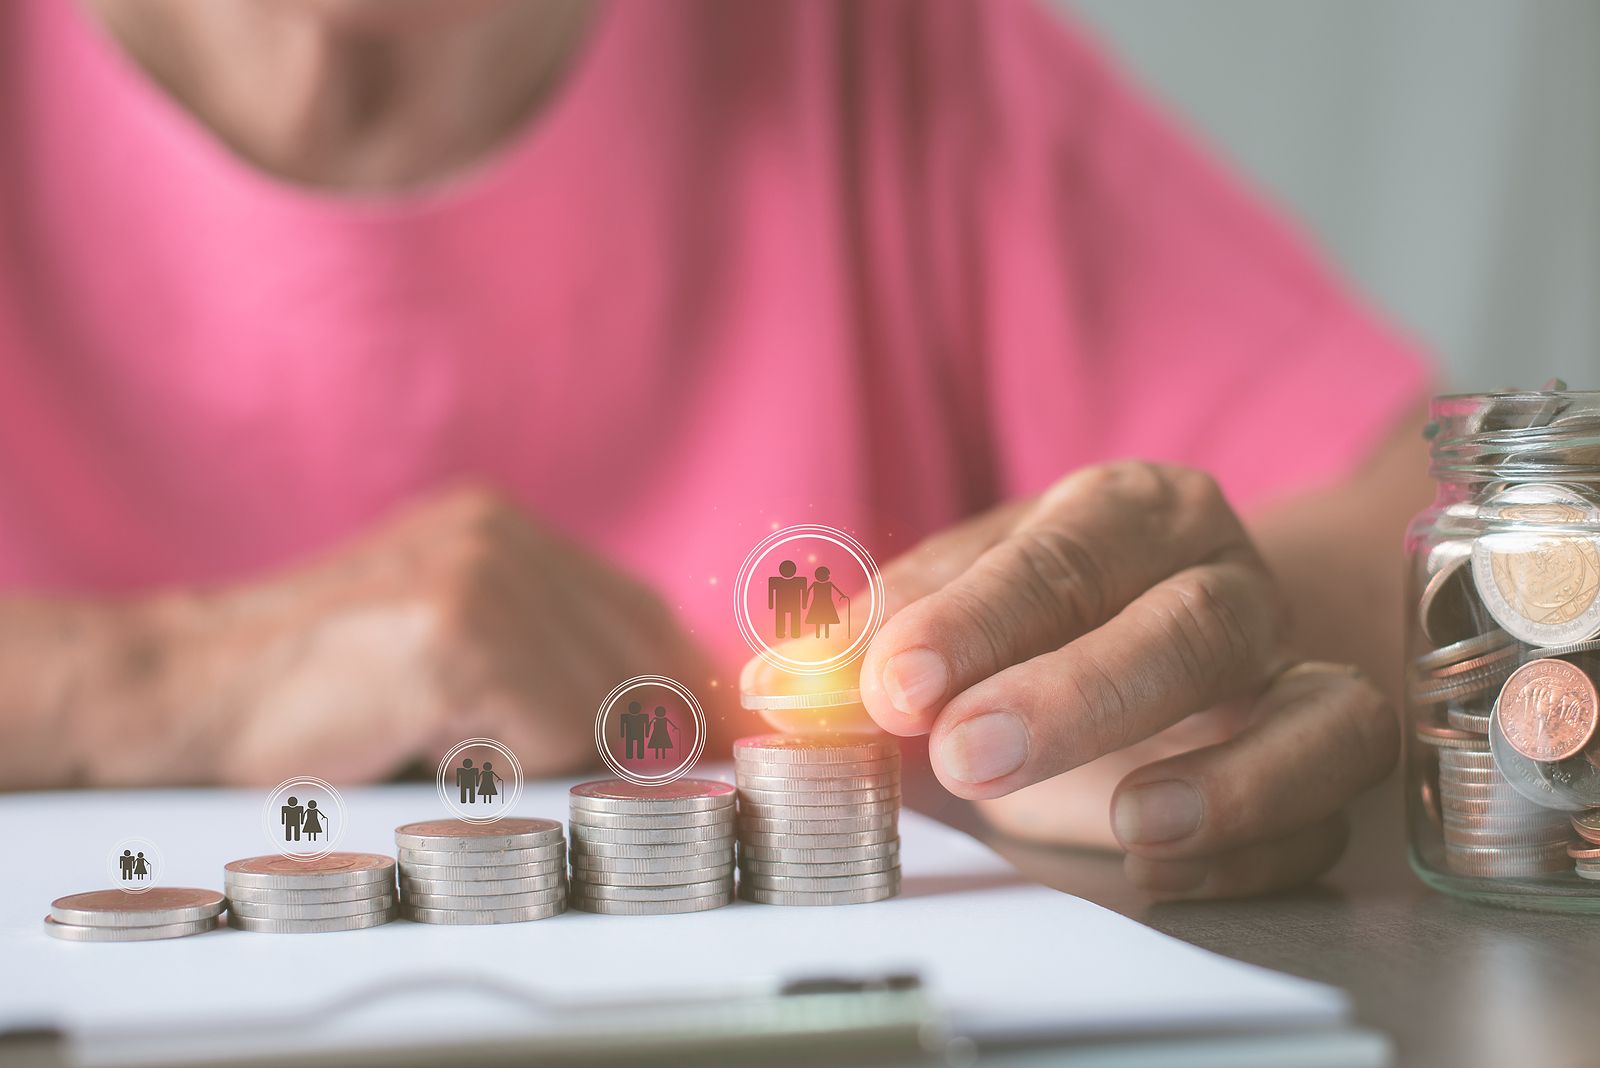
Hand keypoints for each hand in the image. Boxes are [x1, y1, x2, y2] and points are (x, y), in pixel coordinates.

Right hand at [92, 486, 710, 785]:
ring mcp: (479, 577)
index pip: (637, 607)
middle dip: (662, 724)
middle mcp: (501, 536)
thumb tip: (665, 714)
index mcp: (501, 528)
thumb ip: (541, 651)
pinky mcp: (456, 633)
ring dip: (563, 751)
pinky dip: (518, 759)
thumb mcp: (443, 642)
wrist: (186, 691)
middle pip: (639, 648)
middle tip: (669, 773)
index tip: (731, 733)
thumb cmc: (316, 688)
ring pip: (604, 696)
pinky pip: (553, 723)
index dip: (688, 678)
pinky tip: (451, 752)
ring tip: (484, 756)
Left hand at [858, 462, 1396, 898]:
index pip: (1065, 554)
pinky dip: (1258, 851)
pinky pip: (1323, 817)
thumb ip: (877, 638)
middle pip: (1190, 627)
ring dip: (1227, 780)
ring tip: (1128, 825)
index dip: (979, 619)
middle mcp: (1227, 581)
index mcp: (1130, 515)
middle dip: (1078, 696)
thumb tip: (784, 683)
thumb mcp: (952, 608)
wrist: (1156, 639)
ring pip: (1317, 716)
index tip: (893, 683)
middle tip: (967, 755)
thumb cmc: (1041, 618)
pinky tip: (1162, 869)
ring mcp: (1295, 675)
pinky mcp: (1326, 764)